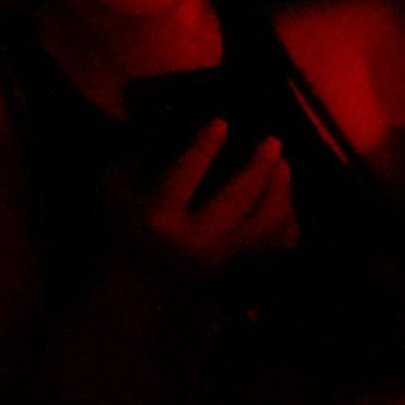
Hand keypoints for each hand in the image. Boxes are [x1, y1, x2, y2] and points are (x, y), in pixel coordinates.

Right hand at [133, 122, 299, 276]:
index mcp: (158, 216)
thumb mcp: (118, 187)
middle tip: (272, 142)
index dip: (206, 145)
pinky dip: (286, 220)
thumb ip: (146, 160)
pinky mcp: (241, 269)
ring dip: (280, 190)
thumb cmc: (125, 225)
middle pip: (239, 198)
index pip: (187, 172)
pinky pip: (279, 244)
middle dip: (260, 166)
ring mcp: (223, 259)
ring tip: (281, 166)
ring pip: (268, 223)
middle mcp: (196, 239)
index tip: (222, 123)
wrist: (139, 281)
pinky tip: (282, 199)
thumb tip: (185, 130)